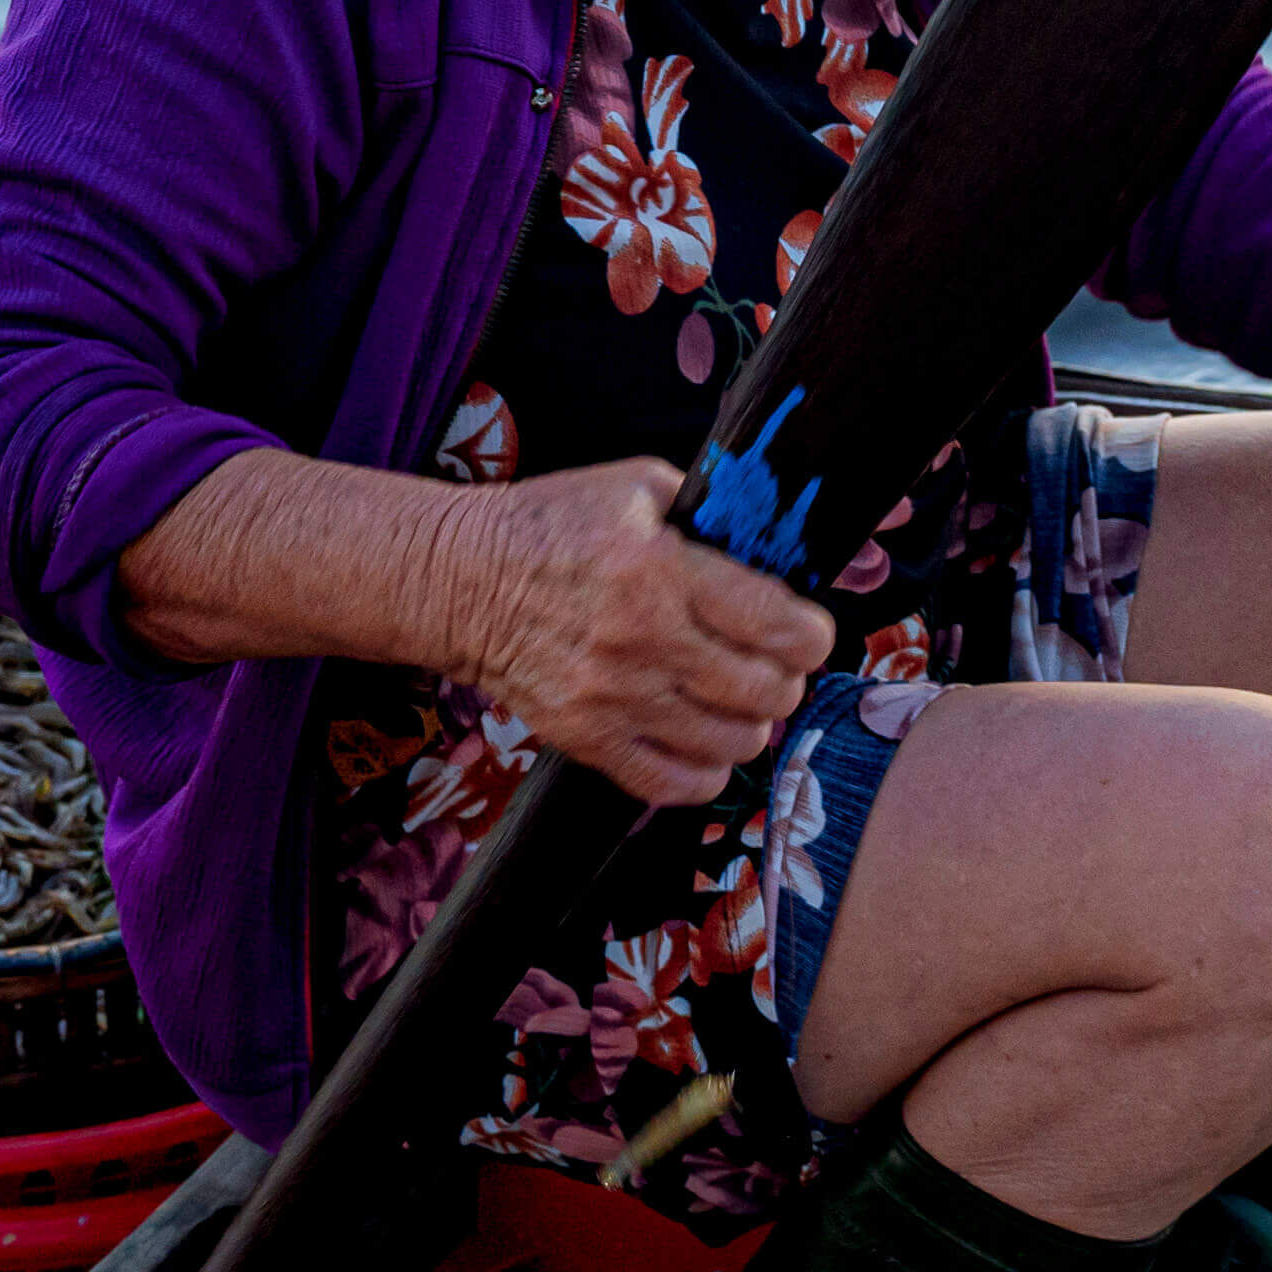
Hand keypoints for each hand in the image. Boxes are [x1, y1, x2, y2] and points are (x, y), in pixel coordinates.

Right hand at [440, 457, 835, 805]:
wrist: (459, 581)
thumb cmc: (549, 526)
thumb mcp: (636, 487)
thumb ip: (710, 511)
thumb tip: (778, 540)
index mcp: (662, 571)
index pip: (778, 627)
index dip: (812, 635)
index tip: (805, 631)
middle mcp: (643, 641)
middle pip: (767, 692)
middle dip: (784, 678)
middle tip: (770, 663)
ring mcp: (614, 698)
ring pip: (733, 743)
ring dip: (749, 723)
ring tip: (734, 700)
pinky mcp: (586, 739)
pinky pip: (674, 785)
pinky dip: (706, 771)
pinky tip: (702, 741)